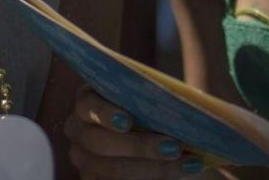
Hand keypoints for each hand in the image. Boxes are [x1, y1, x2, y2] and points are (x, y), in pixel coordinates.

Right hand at [63, 87, 204, 177]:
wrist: (165, 144)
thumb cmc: (157, 114)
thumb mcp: (157, 101)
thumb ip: (159, 97)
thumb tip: (188, 102)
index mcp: (88, 101)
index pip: (88, 105)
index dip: (105, 113)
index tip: (127, 122)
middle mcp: (78, 131)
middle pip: (101, 142)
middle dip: (140, 146)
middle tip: (174, 146)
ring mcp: (84, 162)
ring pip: (114, 170)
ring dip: (155, 168)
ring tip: (189, 164)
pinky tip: (181, 173)